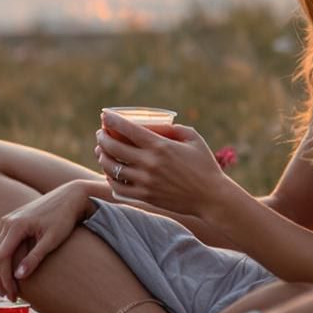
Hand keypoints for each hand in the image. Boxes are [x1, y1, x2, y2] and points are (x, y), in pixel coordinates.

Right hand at [0, 181, 98, 299]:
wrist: (69, 196)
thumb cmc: (63, 218)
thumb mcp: (52, 239)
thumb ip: (35, 257)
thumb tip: (19, 277)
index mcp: (15, 226)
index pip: (1, 257)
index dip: (5, 279)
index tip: (13, 295)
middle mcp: (6, 222)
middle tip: (9, 297)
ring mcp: (7, 221)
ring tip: (4, 289)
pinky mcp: (11, 222)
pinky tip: (4, 273)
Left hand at [94, 113, 226, 220]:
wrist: (211, 198)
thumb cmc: (205, 165)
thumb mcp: (192, 139)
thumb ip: (171, 128)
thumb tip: (151, 125)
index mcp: (160, 146)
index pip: (127, 129)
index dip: (112, 120)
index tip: (105, 115)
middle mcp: (149, 164)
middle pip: (113, 147)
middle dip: (102, 137)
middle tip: (100, 134)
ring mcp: (145, 182)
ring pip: (112, 168)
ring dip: (102, 157)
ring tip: (101, 151)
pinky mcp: (145, 197)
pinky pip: (118, 187)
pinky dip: (110, 177)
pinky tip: (110, 171)